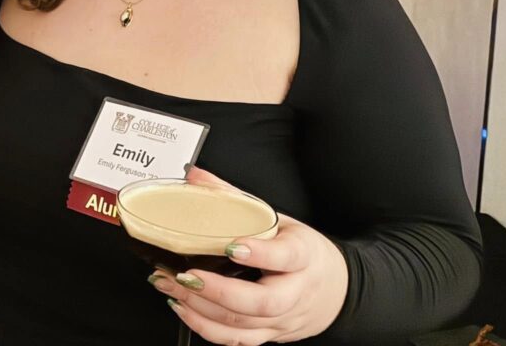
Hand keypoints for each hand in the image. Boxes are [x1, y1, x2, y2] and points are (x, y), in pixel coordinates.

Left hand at [148, 167, 348, 344]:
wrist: (334, 289)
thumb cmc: (301, 250)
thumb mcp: (277, 219)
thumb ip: (235, 198)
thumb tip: (196, 176)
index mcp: (303, 256)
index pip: (287, 256)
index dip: (260, 253)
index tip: (232, 246)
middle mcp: (295, 292)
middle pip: (262, 301)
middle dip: (219, 291)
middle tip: (187, 275)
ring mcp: (282, 318)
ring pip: (243, 324)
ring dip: (201, 308)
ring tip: (172, 286)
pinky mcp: (269, 334)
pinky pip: (236, 340)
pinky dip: (205, 327)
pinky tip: (183, 308)